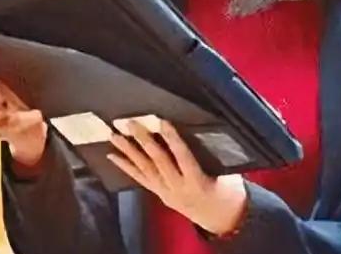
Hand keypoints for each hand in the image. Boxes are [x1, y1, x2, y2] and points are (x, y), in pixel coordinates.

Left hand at [108, 120, 247, 235]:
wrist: (220, 218)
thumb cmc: (227, 192)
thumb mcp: (227, 174)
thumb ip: (213, 157)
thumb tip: (203, 132)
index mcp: (197, 181)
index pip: (182, 157)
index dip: (172, 139)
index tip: (162, 122)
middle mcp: (178, 187)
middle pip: (158, 161)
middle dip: (144, 141)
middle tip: (131, 124)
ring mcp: (166, 192)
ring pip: (145, 169)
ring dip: (129, 151)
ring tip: (115, 136)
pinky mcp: (159, 194)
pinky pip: (140, 179)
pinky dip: (126, 166)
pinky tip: (114, 156)